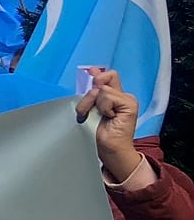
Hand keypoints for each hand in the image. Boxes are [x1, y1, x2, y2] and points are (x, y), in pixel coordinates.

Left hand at [76, 68, 142, 184]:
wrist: (109, 149)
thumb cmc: (98, 132)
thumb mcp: (90, 108)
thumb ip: (92, 92)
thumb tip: (91, 71)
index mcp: (113, 95)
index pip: (107, 75)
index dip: (97, 75)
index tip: (91, 74)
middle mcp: (121, 95)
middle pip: (102, 79)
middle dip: (89, 95)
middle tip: (88, 111)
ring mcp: (127, 99)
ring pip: (102, 90)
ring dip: (92, 104)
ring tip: (97, 117)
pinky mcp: (130, 104)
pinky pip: (108, 97)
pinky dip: (103, 107)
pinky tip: (108, 118)